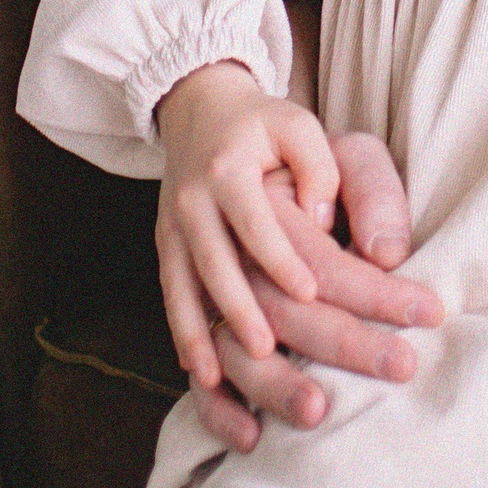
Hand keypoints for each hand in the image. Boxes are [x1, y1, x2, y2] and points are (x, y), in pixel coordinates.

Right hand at [155, 61, 342, 384]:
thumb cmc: (264, 124)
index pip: (255, 220)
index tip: (309, 292)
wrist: (200, 109)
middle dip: (240, 310)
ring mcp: (172, 227)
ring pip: (183, 288)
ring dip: (201, 334)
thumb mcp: (298, 125)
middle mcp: (191, 201)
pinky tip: (199, 370)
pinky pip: (171, 295)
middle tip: (268, 352)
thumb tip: (321, 217)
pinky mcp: (166, 246)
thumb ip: (317, 165)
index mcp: (228, 169)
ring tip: (221, 377)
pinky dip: (182, 332)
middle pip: (214, 264)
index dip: (280, 256)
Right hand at [185, 135, 439, 452]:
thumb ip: (345, 175)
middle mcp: (199, 221)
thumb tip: (378, 248)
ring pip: (220, 332)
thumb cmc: (269, 132)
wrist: (196, 119)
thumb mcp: (311, 131)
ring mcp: (179, 257)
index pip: (293, 239)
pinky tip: (245, 431)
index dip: (335, 275)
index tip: (397, 307)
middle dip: (334, 338)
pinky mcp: (174, 282)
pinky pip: (184, 351)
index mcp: (235, 179)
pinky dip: (210, 394)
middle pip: (265, 296)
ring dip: (266, 377)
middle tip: (398, 366)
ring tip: (318, 412)